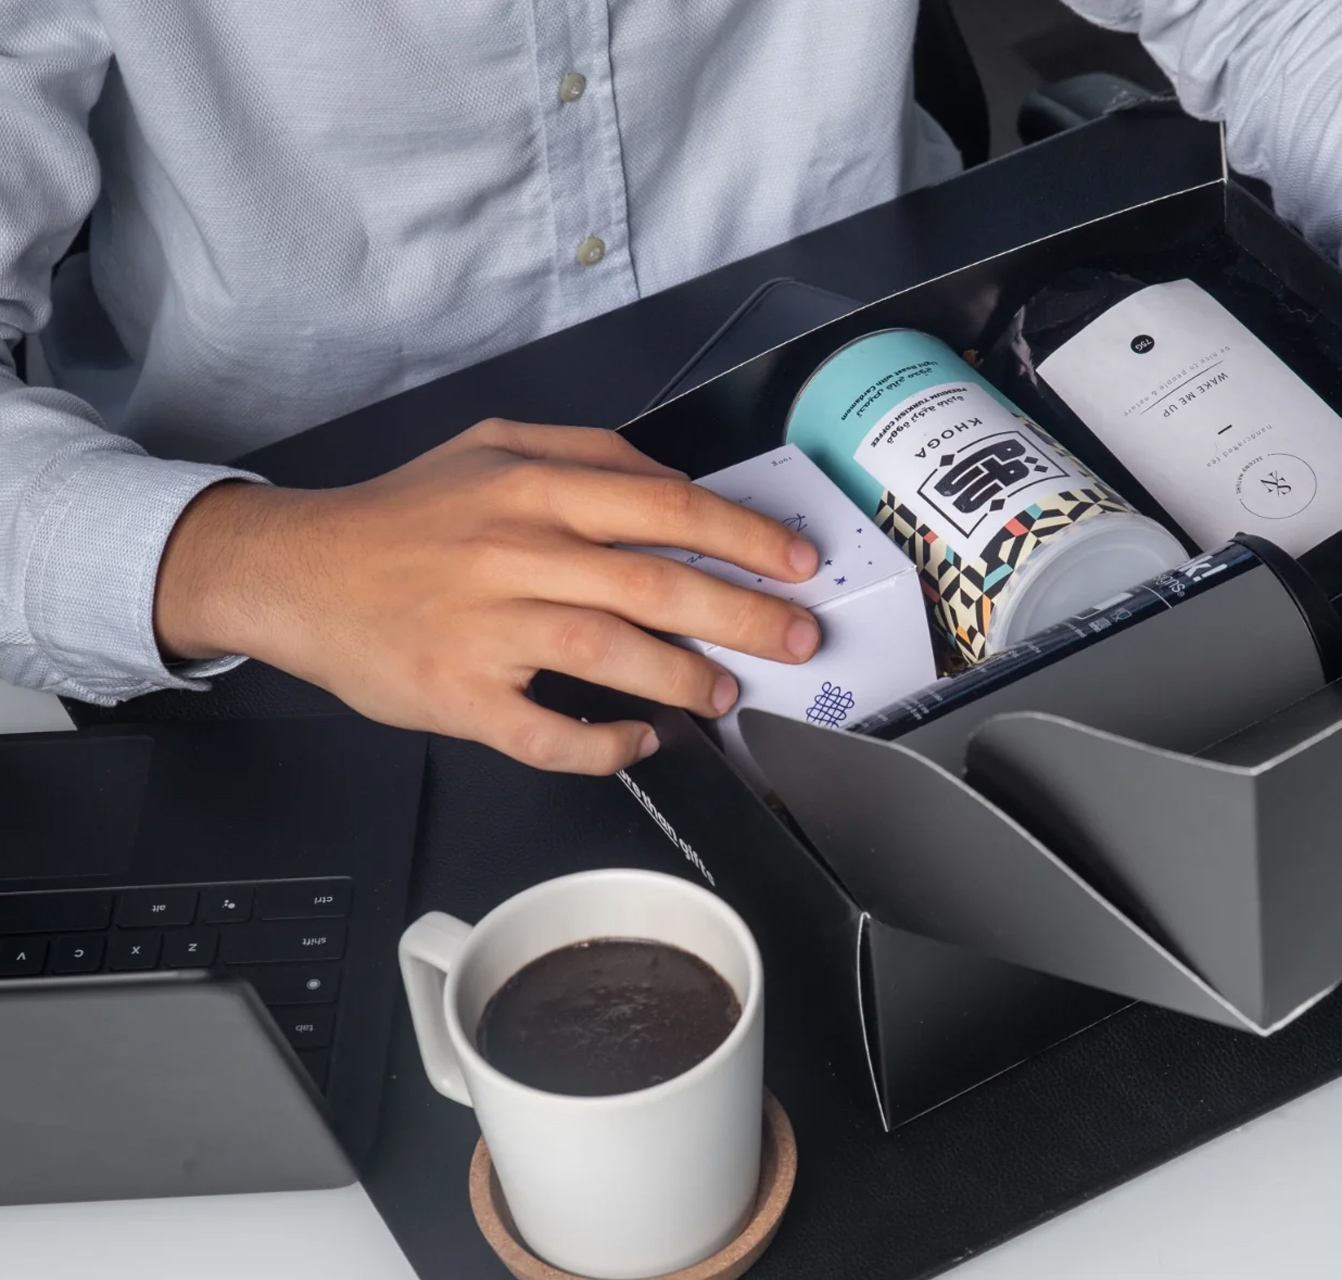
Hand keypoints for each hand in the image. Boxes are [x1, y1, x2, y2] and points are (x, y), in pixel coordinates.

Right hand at [154, 420, 821, 773]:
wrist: (295, 570)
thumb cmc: (404, 516)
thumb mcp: (494, 448)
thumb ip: (590, 456)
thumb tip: (678, 486)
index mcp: (531, 488)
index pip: (665, 508)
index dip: (743, 538)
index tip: (797, 561)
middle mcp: (513, 551)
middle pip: (654, 583)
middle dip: (744, 614)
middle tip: (798, 637)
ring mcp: (484, 628)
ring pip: (608, 654)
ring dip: (682, 677)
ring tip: (725, 692)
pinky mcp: (457, 695)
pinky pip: (542, 733)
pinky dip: (600, 744)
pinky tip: (638, 741)